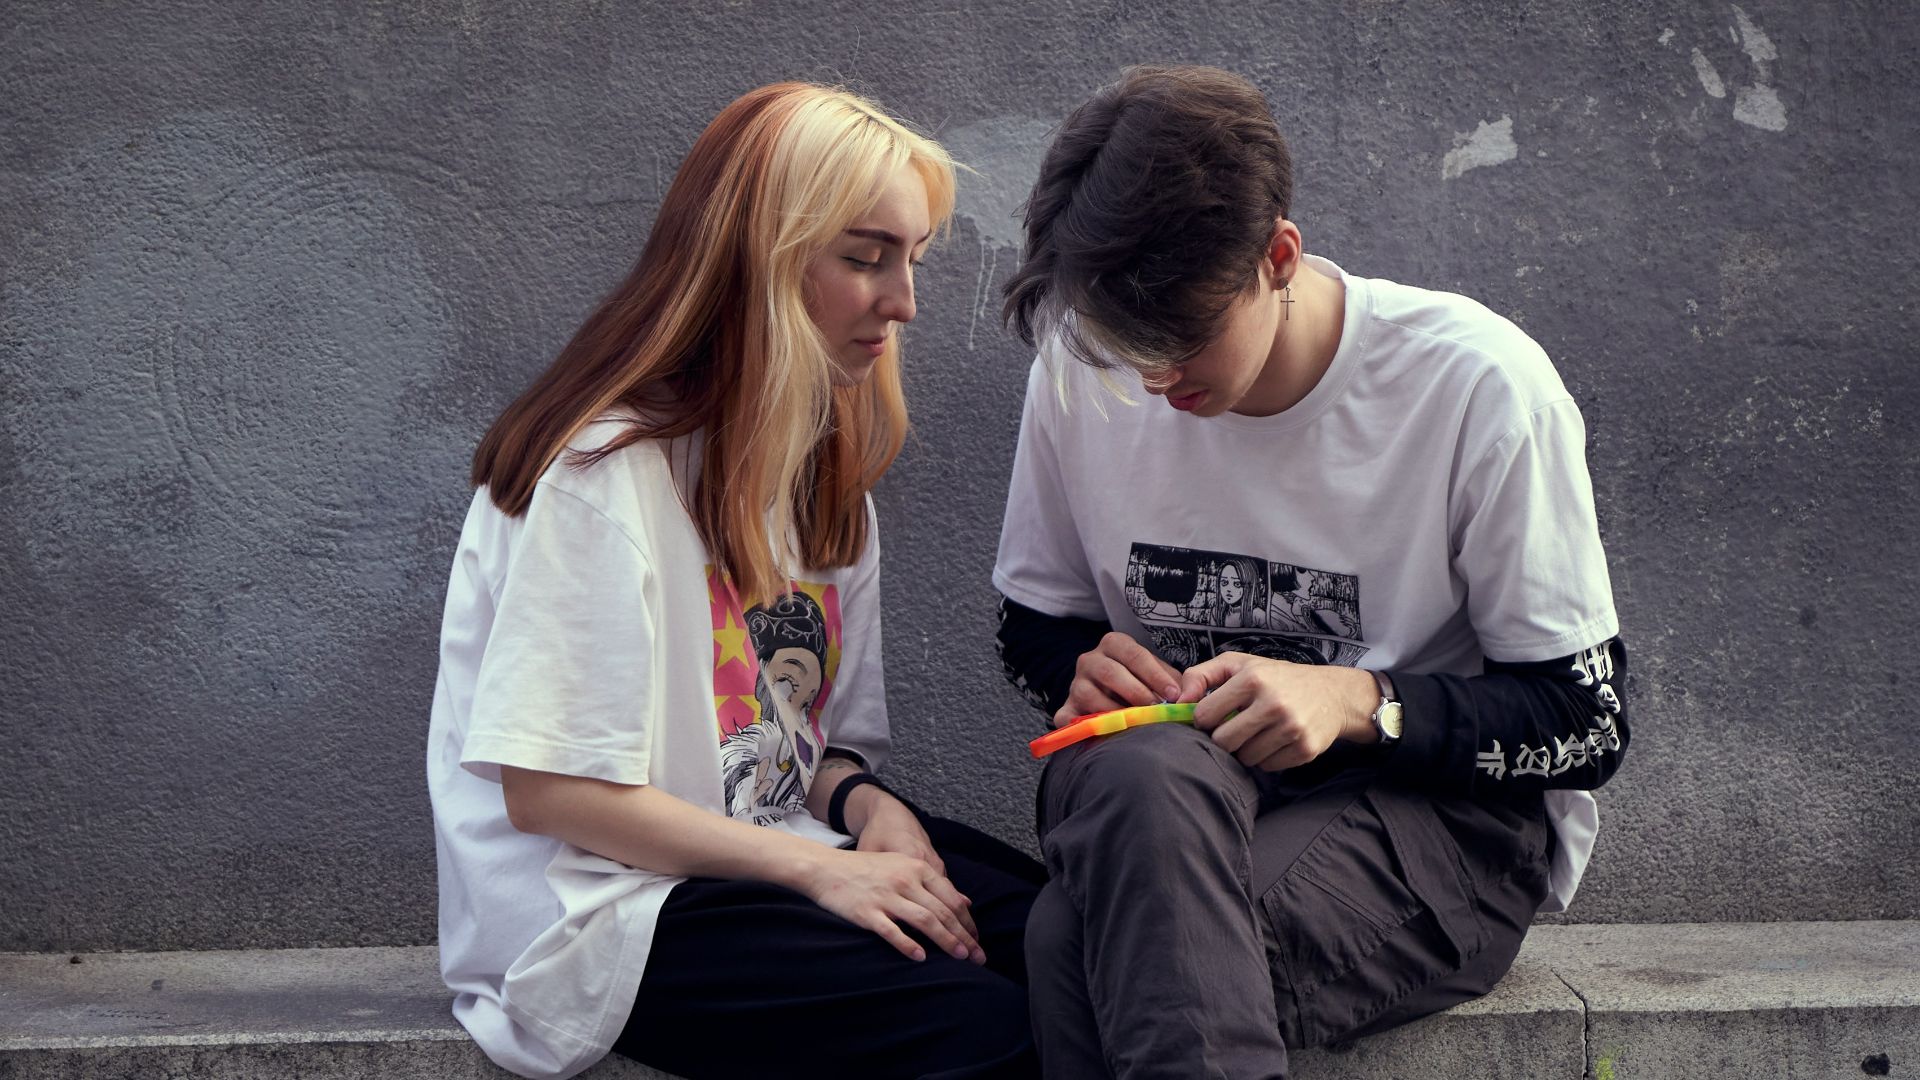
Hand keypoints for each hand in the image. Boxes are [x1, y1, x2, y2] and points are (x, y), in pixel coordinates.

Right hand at [852, 792, 980, 956]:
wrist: (825, 868)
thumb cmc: (867, 870)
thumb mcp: (903, 867)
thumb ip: (934, 884)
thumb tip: (965, 901)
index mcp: (916, 868)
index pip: (951, 899)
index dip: (968, 922)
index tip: (977, 940)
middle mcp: (905, 880)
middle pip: (942, 912)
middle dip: (964, 936)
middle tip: (978, 957)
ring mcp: (886, 896)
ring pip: (925, 921)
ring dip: (946, 941)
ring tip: (960, 958)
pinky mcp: (867, 911)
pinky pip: (892, 931)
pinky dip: (909, 945)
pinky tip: (921, 957)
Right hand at [1054, 632, 1204, 726]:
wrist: (1110, 695)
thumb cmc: (1140, 683)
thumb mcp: (1156, 674)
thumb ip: (1173, 681)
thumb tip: (1188, 697)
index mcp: (1114, 644)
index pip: (1134, 655)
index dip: (1155, 675)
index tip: (1174, 694)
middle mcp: (1090, 660)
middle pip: (1110, 673)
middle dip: (1137, 693)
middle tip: (1156, 710)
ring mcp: (1075, 685)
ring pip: (1090, 696)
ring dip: (1115, 712)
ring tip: (1136, 724)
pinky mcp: (1065, 709)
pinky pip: (1069, 719)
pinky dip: (1085, 728)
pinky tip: (1106, 736)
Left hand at [1185, 652, 1378, 770]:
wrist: (1332, 694)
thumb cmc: (1276, 678)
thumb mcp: (1239, 664)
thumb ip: (1201, 675)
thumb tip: (1177, 701)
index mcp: (1252, 679)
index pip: (1205, 716)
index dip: (1205, 720)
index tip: (1213, 717)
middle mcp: (1273, 703)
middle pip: (1224, 742)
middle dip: (1225, 738)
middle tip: (1236, 727)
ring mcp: (1291, 728)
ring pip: (1245, 758)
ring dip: (1247, 749)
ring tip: (1259, 732)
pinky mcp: (1305, 749)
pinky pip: (1267, 767)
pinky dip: (1267, 758)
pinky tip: (1277, 740)